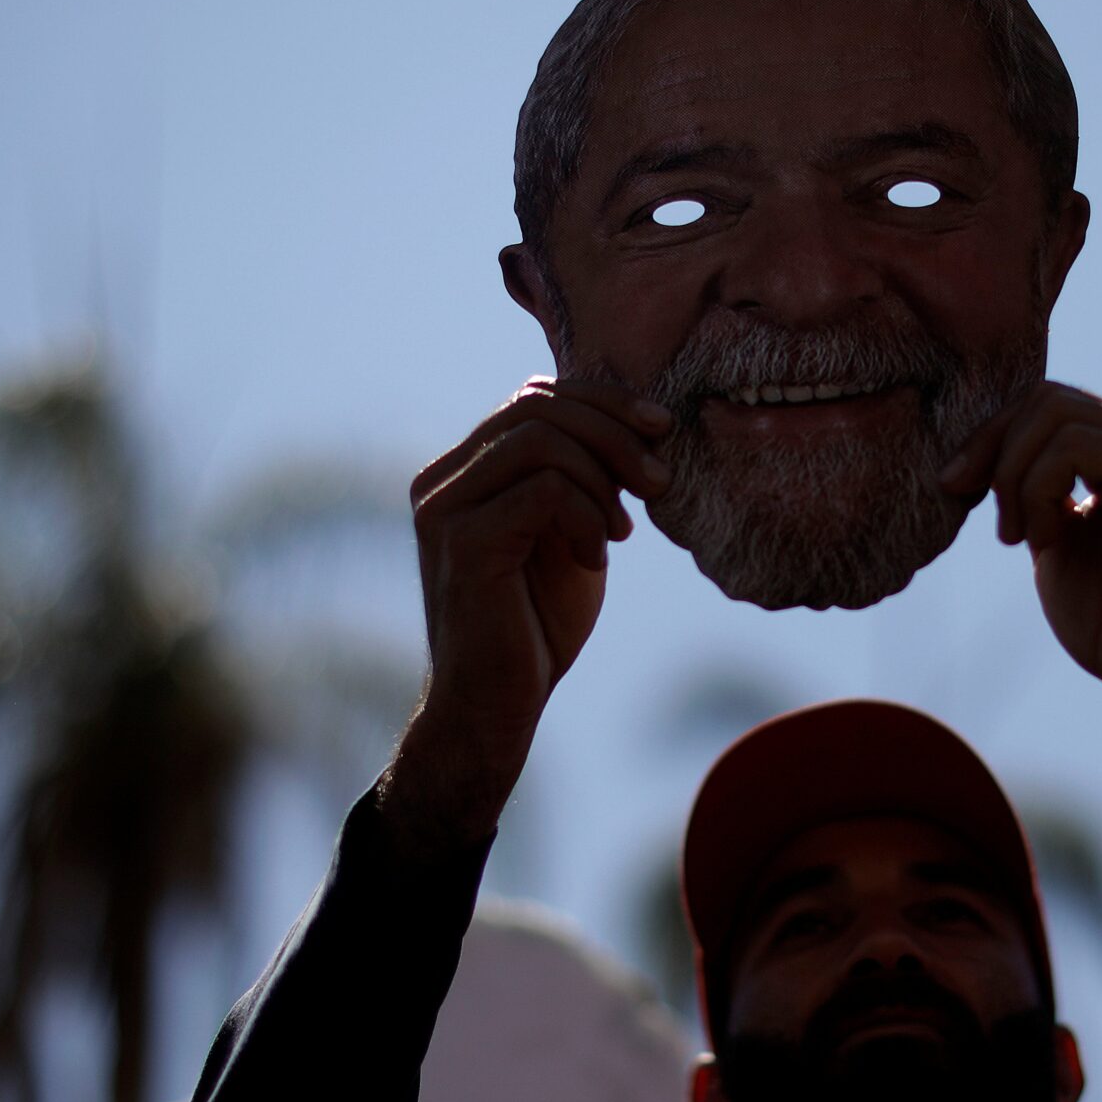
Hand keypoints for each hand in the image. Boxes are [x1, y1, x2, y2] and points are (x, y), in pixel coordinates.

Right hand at [383, 378, 671, 851]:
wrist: (497, 705)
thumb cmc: (537, 623)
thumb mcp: (570, 532)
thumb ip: (582, 477)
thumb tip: (634, 418)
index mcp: (464, 470)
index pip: (533, 397)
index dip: (603, 401)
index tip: (661, 429)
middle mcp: (441, 479)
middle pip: (537, 406)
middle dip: (614, 433)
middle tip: (659, 483)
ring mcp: (443, 508)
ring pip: (541, 439)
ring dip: (603, 478)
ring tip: (623, 532)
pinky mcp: (461, 542)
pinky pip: (542, 490)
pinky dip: (585, 517)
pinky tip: (596, 562)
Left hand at [943, 383, 1101, 738]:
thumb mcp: (1055, 537)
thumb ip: (1035, 488)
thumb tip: (979, 451)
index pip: (1050, 404)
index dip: (993, 435)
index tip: (956, 485)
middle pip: (1048, 398)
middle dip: (990, 444)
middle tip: (964, 498)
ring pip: (1055, 413)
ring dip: (1012, 474)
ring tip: (1016, 536)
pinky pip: (1074, 447)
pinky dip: (1037, 488)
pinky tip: (1043, 539)